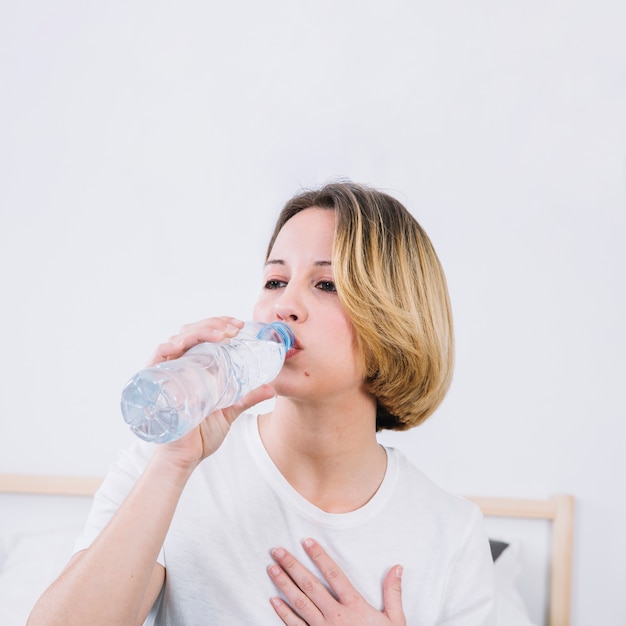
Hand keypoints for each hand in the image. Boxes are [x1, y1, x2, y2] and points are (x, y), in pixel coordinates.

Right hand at [150, 317, 274, 467]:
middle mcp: (181, 365)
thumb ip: (248, 397)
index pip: (205, 336)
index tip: (240, 325)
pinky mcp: (154, 381)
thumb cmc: (201, 434)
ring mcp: (168, 371)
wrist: (185, 458)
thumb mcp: (230, 411)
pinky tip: (185, 342)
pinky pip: (159, 355)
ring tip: (222, 333)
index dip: (221, 325)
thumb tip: (272, 388)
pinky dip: (171, 345)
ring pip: (179, 338)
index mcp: (197, 367)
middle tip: (235, 327)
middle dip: (215, 323)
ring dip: (200, 330)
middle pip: (193, 332)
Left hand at [268, 538, 404, 625]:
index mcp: (354, 606)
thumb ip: (392, 593)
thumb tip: (397, 567)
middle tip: (277, 551)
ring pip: (300, 603)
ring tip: (271, 569)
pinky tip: (273, 601)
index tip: (306, 541)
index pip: (333, 575)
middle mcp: (336, 616)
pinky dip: (283, 614)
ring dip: (284, 585)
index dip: (319, 557)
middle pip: (310, 586)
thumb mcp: (395, 621)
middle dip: (292, 566)